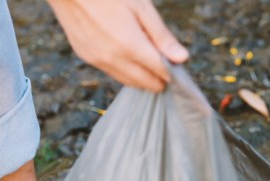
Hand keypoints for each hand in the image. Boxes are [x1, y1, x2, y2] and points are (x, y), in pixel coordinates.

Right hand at [47, 0, 188, 91]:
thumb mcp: (142, 8)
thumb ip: (162, 36)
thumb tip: (183, 58)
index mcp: (130, 45)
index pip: (161, 73)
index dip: (173, 71)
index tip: (176, 63)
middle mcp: (113, 58)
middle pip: (146, 83)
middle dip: (159, 77)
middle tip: (163, 62)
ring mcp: (97, 60)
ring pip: (129, 82)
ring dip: (142, 77)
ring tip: (147, 59)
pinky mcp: (86, 57)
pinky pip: (112, 73)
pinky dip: (125, 70)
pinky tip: (128, 55)